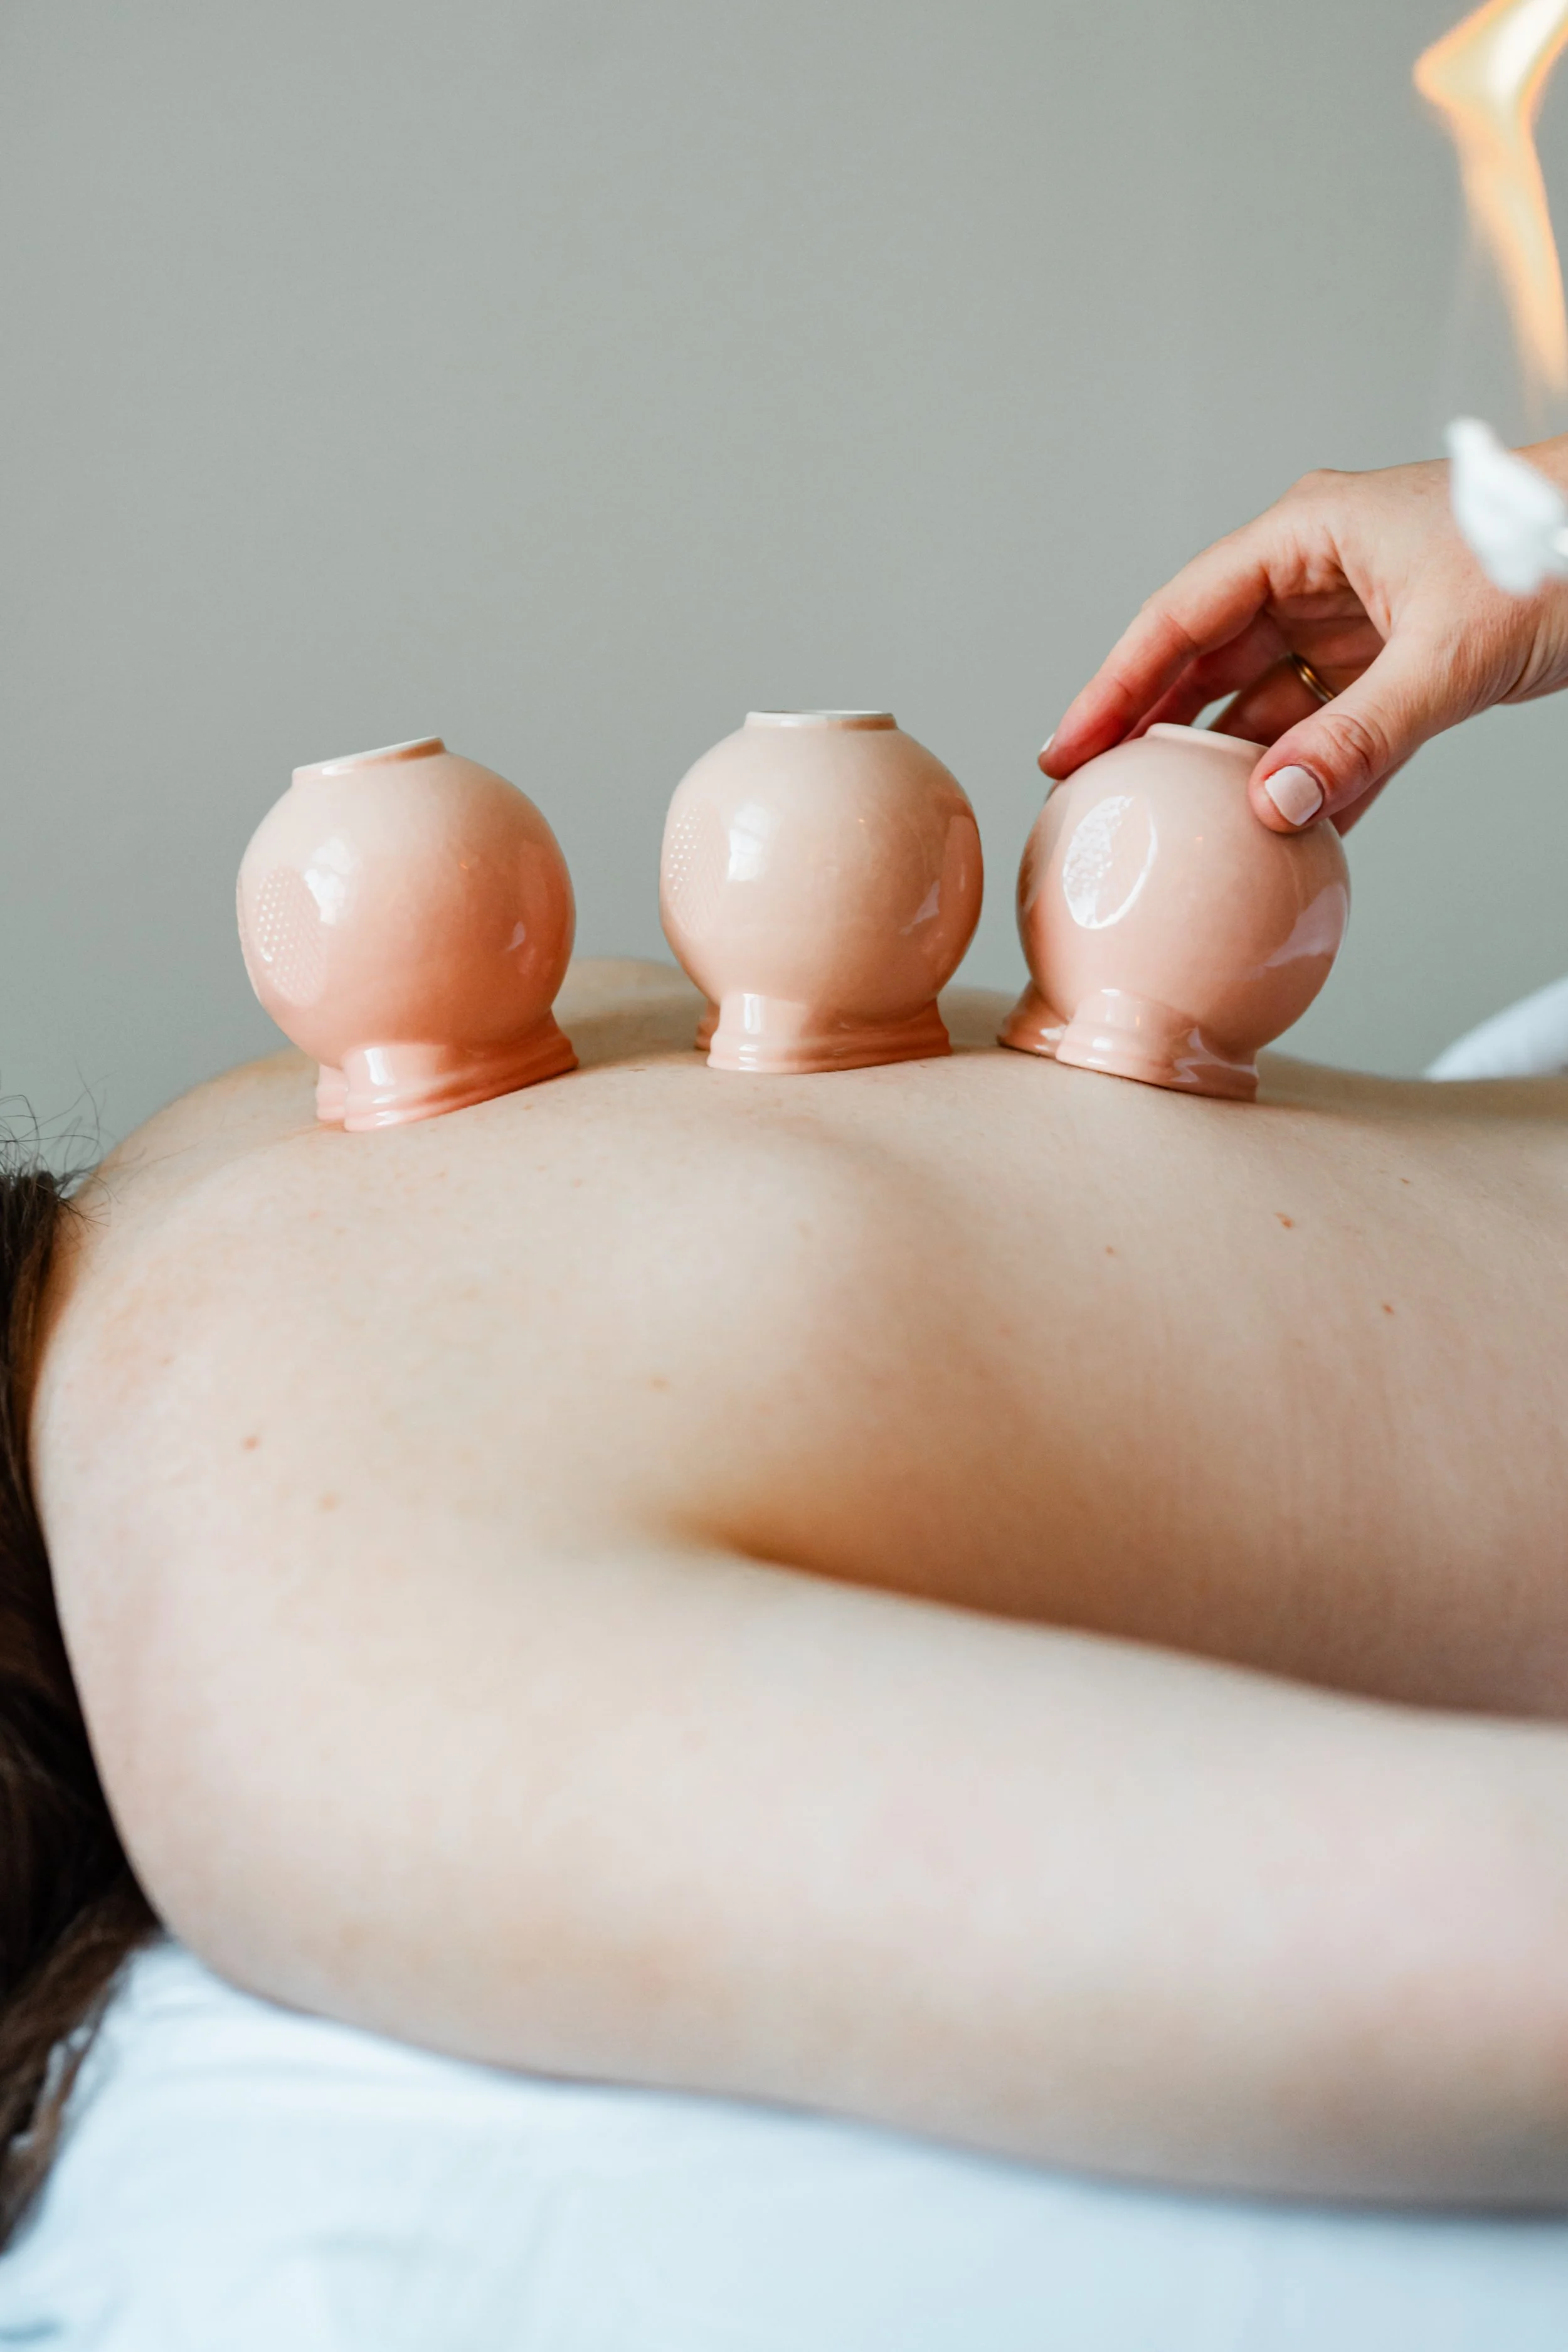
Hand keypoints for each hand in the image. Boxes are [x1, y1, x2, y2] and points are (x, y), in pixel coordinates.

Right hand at [1043, 445, 1567, 831]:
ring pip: (1268, 703)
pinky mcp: (1399, 662)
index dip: (1115, 687)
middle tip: (1099, 801)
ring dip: (1236, 768)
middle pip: (1208, 662)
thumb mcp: (1451, 651)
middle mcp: (1320, 573)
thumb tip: (1273, 807)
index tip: (1067, 750)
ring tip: (1182, 832)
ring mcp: (1357, 620)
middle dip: (1155, 732)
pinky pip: (1331, 730)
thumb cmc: (1558, 547)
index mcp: (1307, 535)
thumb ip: (1360, 737)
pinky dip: (1310, 779)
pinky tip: (1282, 831)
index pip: (1179, 618)